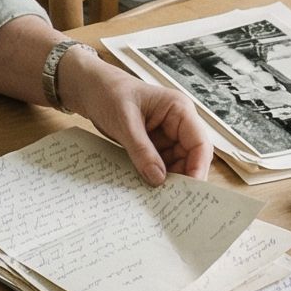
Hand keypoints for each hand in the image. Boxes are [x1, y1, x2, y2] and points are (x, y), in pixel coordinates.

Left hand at [60, 50, 214, 185]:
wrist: (90, 89)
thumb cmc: (109, 93)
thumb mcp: (125, 122)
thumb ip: (142, 150)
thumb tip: (158, 179)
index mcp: (179, 109)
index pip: (199, 143)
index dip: (198, 167)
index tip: (190, 190)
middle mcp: (178, 123)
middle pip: (192, 157)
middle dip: (183, 178)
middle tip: (173, 201)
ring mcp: (167, 135)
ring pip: (177, 164)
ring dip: (169, 180)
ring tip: (158, 199)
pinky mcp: (154, 145)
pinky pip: (161, 165)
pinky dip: (156, 177)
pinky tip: (148, 189)